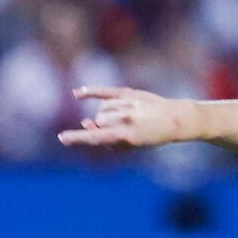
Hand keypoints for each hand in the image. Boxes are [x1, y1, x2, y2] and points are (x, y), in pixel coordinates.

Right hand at [60, 87, 198, 150]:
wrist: (175, 120)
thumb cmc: (151, 137)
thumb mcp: (131, 145)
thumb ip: (107, 138)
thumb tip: (86, 123)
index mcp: (127, 135)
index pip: (96, 137)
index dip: (77, 138)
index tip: (62, 138)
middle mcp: (126, 118)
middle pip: (98, 121)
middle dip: (101, 127)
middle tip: (118, 130)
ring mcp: (127, 104)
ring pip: (101, 110)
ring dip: (104, 116)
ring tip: (122, 119)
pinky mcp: (129, 93)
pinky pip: (104, 92)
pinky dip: (90, 92)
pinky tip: (77, 93)